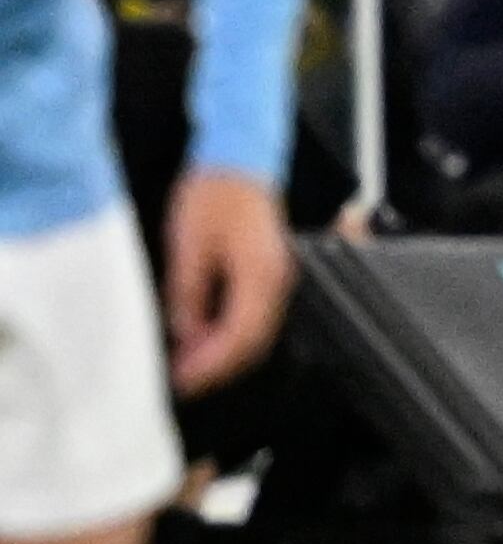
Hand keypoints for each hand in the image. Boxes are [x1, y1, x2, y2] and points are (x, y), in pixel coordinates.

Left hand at [164, 170, 295, 396]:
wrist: (238, 162)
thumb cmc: (214, 196)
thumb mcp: (188, 247)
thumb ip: (189, 295)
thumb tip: (187, 334)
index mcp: (261, 275)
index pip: (239, 336)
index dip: (210, 364)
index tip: (183, 379)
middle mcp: (278, 281)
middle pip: (254, 342)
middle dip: (218, 366)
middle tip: (183, 380)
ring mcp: (278, 277)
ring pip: (256, 333)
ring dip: (224, 353)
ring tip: (189, 364)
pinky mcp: (270, 273)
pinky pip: (255, 316)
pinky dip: (231, 334)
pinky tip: (205, 337)